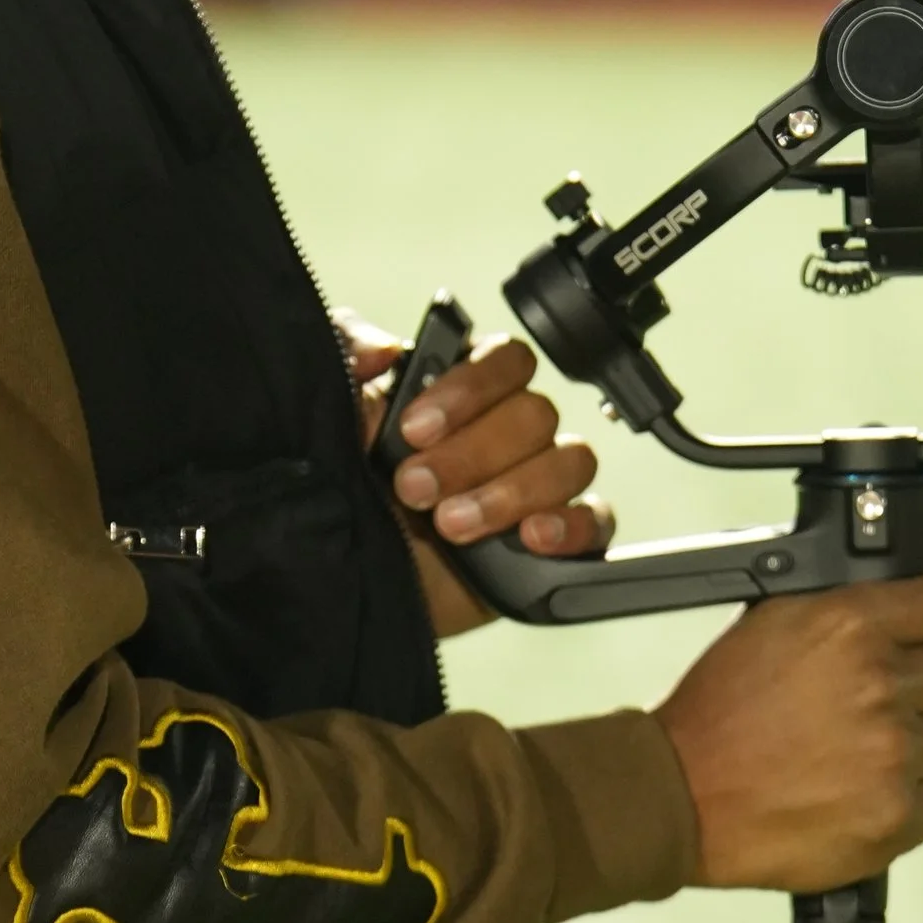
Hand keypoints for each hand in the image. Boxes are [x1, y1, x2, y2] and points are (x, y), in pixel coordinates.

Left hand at [336, 312, 612, 640]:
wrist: (343, 574)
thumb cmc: (342, 485)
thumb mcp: (327, 409)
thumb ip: (343, 353)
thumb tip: (382, 349)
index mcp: (465, 390)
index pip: (507, 359)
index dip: (468, 389)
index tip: (413, 429)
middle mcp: (507, 431)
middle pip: (535, 414)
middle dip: (470, 454)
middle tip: (414, 489)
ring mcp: (536, 484)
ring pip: (568, 461)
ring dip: (508, 493)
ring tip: (451, 526)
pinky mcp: (554, 540)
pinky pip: (596, 520)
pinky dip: (571, 526)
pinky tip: (530, 538)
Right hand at [657, 572, 922, 892]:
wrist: (681, 796)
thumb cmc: (719, 712)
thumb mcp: (773, 624)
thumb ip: (851, 613)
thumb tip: (911, 604)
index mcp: (851, 625)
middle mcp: (880, 685)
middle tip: (891, 700)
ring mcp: (893, 756)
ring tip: (872, 752)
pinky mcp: (896, 818)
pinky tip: (875, 792)